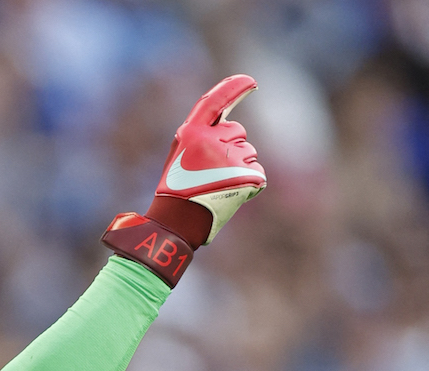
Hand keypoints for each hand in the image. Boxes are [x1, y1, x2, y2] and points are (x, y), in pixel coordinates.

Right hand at [101, 75, 265, 286]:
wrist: (177, 225)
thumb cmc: (176, 191)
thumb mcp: (180, 156)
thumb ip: (202, 136)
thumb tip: (230, 124)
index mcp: (190, 133)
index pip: (214, 102)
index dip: (233, 88)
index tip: (250, 81)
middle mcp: (212, 140)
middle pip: (236, 132)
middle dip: (230, 147)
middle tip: (209, 174)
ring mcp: (230, 158)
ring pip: (248, 154)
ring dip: (239, 168)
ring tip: (216, 187)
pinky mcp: (247, 175)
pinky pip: (258, 174)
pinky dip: (249, 185)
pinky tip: (230, 194)